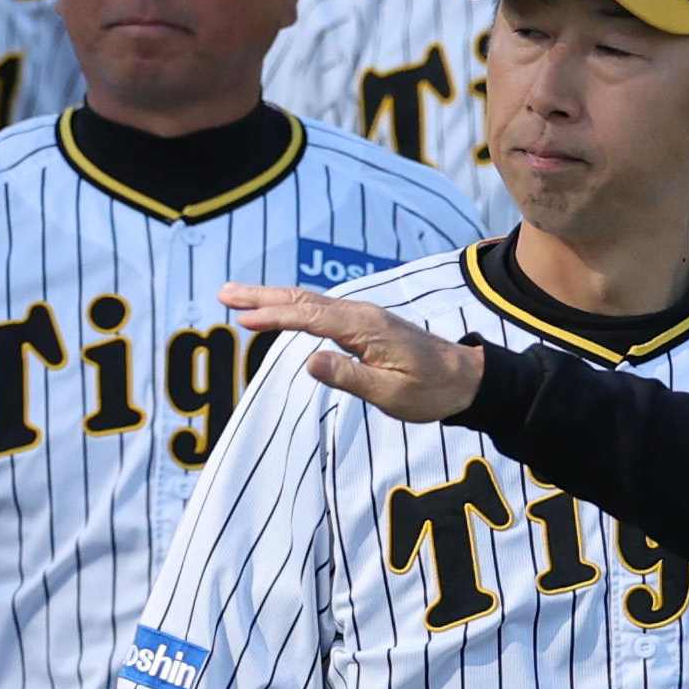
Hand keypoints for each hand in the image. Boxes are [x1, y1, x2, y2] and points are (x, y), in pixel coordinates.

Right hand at [219, 284, 482, 418]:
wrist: (466, 379)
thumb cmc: (432, 392)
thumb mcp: (392, 395)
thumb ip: (350, 377)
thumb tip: (310, 361)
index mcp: (365, 328)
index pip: (309, 318)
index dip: (273, 317)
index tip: (241, 319)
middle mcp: (361, 314)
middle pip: (302, 300)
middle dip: (261, 297)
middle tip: (223, 293)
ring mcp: (362, 316)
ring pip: (309, 302)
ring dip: (272, 298)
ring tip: (236, 297)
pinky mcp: (364, 324)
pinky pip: (320, 310)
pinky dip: (292, 306)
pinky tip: (277, 309)